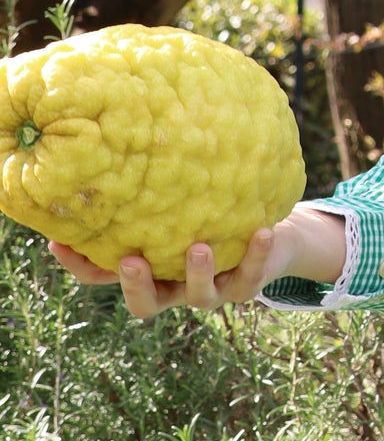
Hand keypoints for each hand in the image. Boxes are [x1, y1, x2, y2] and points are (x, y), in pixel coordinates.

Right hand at [47, 206, 348, 319]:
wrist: (267, 237)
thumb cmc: (207, 210)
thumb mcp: (174, 201)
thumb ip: (147, 188)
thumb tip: (113, 137)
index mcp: (148, 270)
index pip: (103, 276)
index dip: (80, 265)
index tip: (59, 242)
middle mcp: (174, 287)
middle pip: (146, 304)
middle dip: (136, 286)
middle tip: (131, 260)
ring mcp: (210, 291)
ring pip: (199, 296)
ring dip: (197, 273)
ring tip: (199, 247)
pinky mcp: (246, 286)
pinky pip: (250, 275)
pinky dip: (256, 254)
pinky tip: (262, 231)